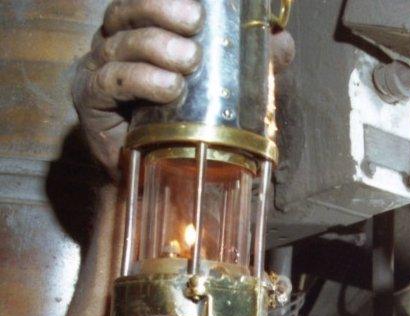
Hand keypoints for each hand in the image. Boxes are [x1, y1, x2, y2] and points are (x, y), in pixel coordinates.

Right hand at [74, 0, 295, 177]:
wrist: (163, 170)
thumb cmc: (193, 117)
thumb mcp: (230, 86)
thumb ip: (254, 62)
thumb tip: (282, 41)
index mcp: (144, 27)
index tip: (198, 4)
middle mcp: (116, 42)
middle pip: (125, 12)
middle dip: (159, 10)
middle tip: (195, 24)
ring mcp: (99, 69)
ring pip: (119, 45)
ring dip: (155, 48)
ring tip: (190, 62)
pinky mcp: (92, 101)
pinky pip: (109, 82)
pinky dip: (140, 80)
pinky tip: (168, 87)